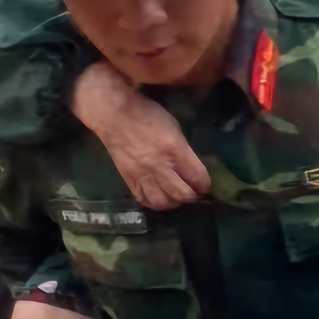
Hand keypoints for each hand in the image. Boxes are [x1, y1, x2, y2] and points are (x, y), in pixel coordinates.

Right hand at [72, 61, 208, 209]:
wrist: (114, 115)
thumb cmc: (148, 116)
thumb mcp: (175, 128)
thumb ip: (184, 151)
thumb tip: (192, 169)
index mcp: (175, 150)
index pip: (197, 178)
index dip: (204, 185)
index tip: (204, 185)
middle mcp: (159, 166)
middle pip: (183, 194)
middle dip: (192, 196)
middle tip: (192, 191)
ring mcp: (142, 174)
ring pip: (163, 202)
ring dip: (174, 201)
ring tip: (176, 195)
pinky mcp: (128, 179)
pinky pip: (144, 200)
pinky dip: (155, 201)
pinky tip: (159, 195)